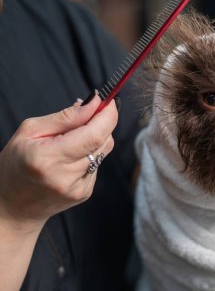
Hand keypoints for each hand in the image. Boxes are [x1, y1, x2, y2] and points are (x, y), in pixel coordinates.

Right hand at [0, 94, 117, 226]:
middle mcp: (66, 176)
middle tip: (90, 113)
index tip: (109, 101)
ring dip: (94, 138)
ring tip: (70, 140)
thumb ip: (65, 117)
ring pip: (103, 151)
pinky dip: (89, 154)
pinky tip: (70, 158)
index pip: (93, 135)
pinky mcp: (85, 192)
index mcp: (48, 158)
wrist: (13, 206)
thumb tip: (94, 103)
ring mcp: (78, 188)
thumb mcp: (30, 131)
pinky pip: (97, 163)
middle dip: (102, 122)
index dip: (108, 116)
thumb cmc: (16, 164)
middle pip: (103, 141)